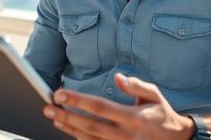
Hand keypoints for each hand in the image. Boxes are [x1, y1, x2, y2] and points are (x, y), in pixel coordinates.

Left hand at [43, 73, 193, 139]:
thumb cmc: (162, 114)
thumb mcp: (154, 95)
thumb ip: (135, 85)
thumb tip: (118, 78)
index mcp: (133, 117)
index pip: (99, 107)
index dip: (77, 100)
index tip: (59, 94)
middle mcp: (126, 134)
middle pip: (89, 126)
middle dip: (66, 116)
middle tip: (48, 109)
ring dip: (70, 130)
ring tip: (55, 120)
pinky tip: (71, 132)